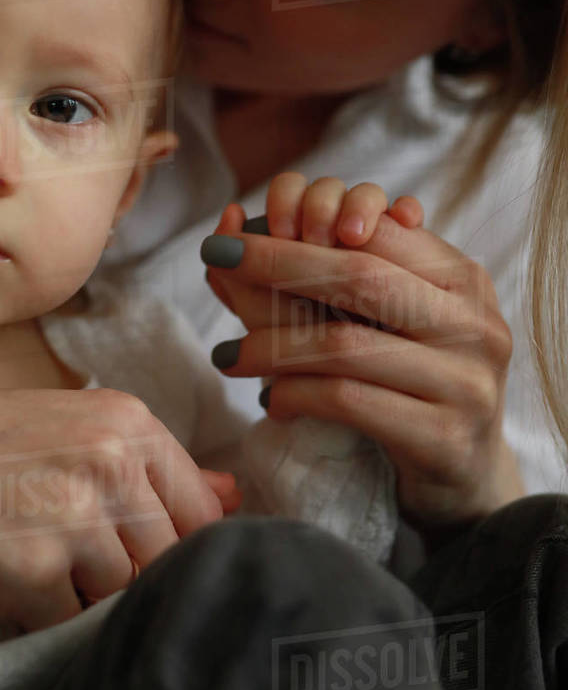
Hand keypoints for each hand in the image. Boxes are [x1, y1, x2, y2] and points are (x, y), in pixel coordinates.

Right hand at [0, 323, 229, 629]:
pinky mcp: (28, 571)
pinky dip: (46, 620)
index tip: (152, 566)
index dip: (183, 552)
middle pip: (170, 563)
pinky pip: (70, 625)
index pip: (204, 516)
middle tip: (81, 572)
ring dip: (89, 601)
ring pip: (126, 598)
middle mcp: (112, 465)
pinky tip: (9, 586)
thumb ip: (153, 468)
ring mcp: (72, 518)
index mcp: (130, 425)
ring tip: (38, 569)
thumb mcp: (72, 427)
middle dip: (136, 581)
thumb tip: (233, 498)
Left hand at [201, 174, 523, 531]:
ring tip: (227, 354)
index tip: (244, 227)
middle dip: (277, 261)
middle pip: (360, 276)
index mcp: (463, 279)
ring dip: (270, 345)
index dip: (310, 216)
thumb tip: (233, 219)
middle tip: (216, 255)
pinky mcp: (444, 437)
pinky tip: (269, 401)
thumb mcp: (384, 319)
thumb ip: (326, 270)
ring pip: (345, 345)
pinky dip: (295, 395)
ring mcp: (466, 381)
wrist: (466, 473)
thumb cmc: (410, 382)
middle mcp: (473, 323)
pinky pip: (348, 402)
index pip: (381, 229)